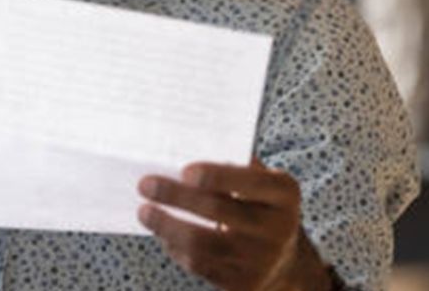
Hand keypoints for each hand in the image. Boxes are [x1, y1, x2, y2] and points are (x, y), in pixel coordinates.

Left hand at [137, 157, 330, 289]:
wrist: (285, 262)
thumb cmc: (259, 206)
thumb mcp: (261, 182)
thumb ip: (234, 166)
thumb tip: (182, 151)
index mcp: (284, 194)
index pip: (252, 181)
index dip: (218, 176)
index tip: (185, 171)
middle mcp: (278, 229)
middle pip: (219, 211)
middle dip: (177, 196)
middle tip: (145, 184)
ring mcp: (260, 261)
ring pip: (203, 244)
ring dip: (167, 226)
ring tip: (144, 212)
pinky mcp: (242, 284)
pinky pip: (201, 265)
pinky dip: (177, 248)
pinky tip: (163, 234)